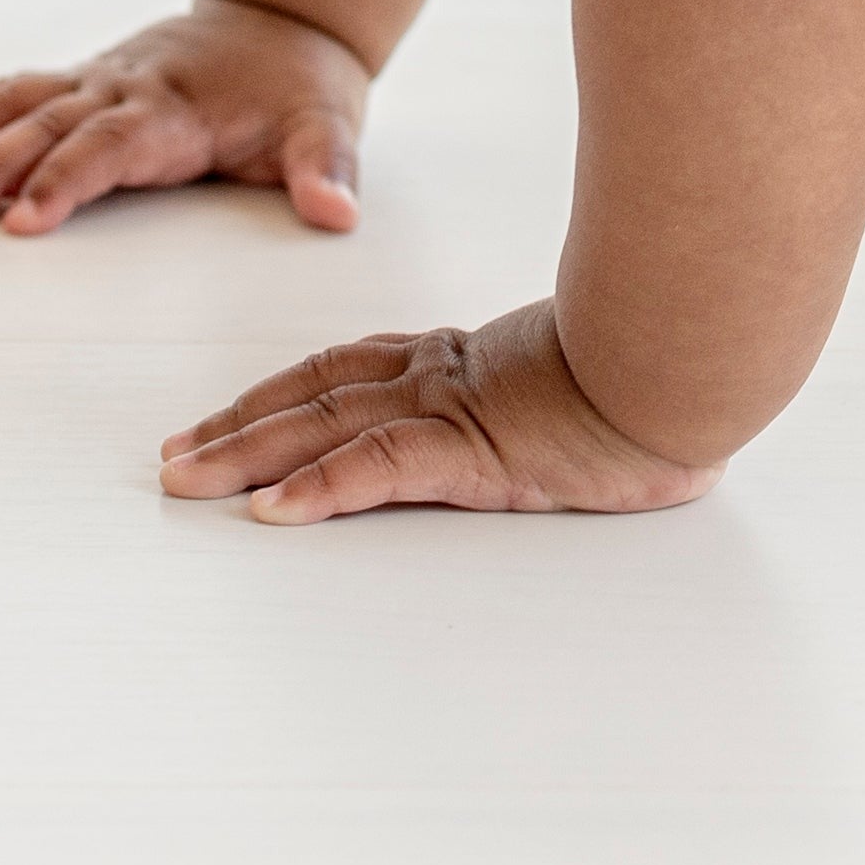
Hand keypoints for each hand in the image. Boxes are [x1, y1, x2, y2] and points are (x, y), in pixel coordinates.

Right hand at [0, 0, 370, 234]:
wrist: (285, 20)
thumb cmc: (300, 85)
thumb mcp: (329, 126)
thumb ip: (327, 170)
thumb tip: (339, 212)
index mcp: (173, 109)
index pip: (108, 147)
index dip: (64, 181)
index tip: (21, 220)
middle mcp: (122, 89)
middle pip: (44, 126)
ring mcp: (94, 80)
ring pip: (12, 103)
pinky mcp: (80, 79)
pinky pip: (8, 89)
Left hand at [159, 300, 722, 522]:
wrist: (690, 353)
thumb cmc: (662, 364)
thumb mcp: (590, 381)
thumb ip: (558, 391)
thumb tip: (565, 410)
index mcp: (464, 361)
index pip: (347, 371)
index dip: (279, 394)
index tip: (226, 418)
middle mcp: (441, 376)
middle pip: (312, 396)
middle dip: (236, 428)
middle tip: (173, 460)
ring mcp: (452, 409)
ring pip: (323, 427)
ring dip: (245, 456)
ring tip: (186, 484)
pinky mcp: (472, 447)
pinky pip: (377, 468)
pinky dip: (317, 489)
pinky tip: (271, 511)